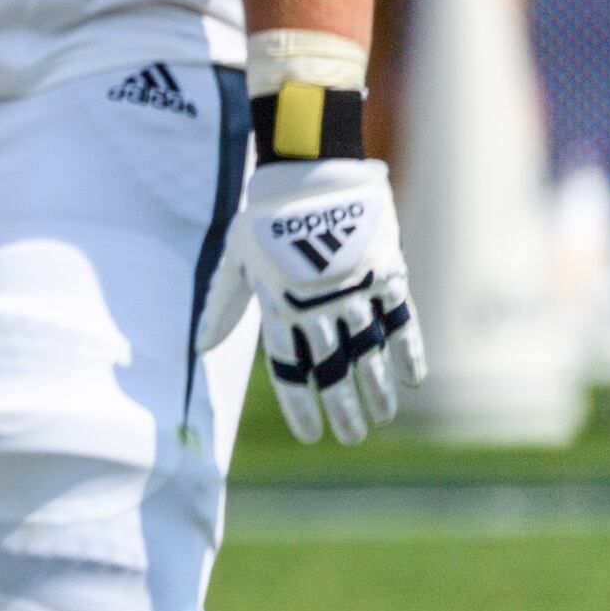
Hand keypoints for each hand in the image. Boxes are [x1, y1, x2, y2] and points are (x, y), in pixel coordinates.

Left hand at [197, 157, 426, 444]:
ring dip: (377, 390)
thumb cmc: (264, 217)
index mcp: (278, 304)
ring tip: (382, 419)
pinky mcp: (386, 273)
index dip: (302, 405)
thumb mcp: (235, 258)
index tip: (313, 435)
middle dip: (343, 408)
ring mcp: (355, 291)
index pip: (290, 368)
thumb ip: (222, 305)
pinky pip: (403, 322)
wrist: (310, 172)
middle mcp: (318, 305)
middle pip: (334, 369)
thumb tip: (198, 347)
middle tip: (352, 438)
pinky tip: (412, 381)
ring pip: (369, 353)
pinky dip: (408, 352)